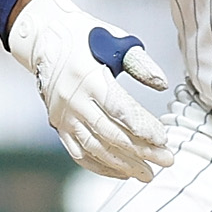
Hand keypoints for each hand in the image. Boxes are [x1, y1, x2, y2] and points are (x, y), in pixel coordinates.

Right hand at [8, 0, 175, 181]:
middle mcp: (73, 101)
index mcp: (89, 78)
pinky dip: (101, 167)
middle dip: (142, 151)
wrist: (44, 38)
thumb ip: (141, 64)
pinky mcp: (57, 125)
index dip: (143, 128)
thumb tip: (162, 84)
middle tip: (167, 161)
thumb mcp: (116, 42)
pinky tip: (122, 172)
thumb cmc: (87, 37)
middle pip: (111, 134)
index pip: (120, 110)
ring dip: (123, 165)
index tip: (164, 139)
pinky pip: (79, 153)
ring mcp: (63, 116)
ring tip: (148, 174)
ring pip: (95, 149)